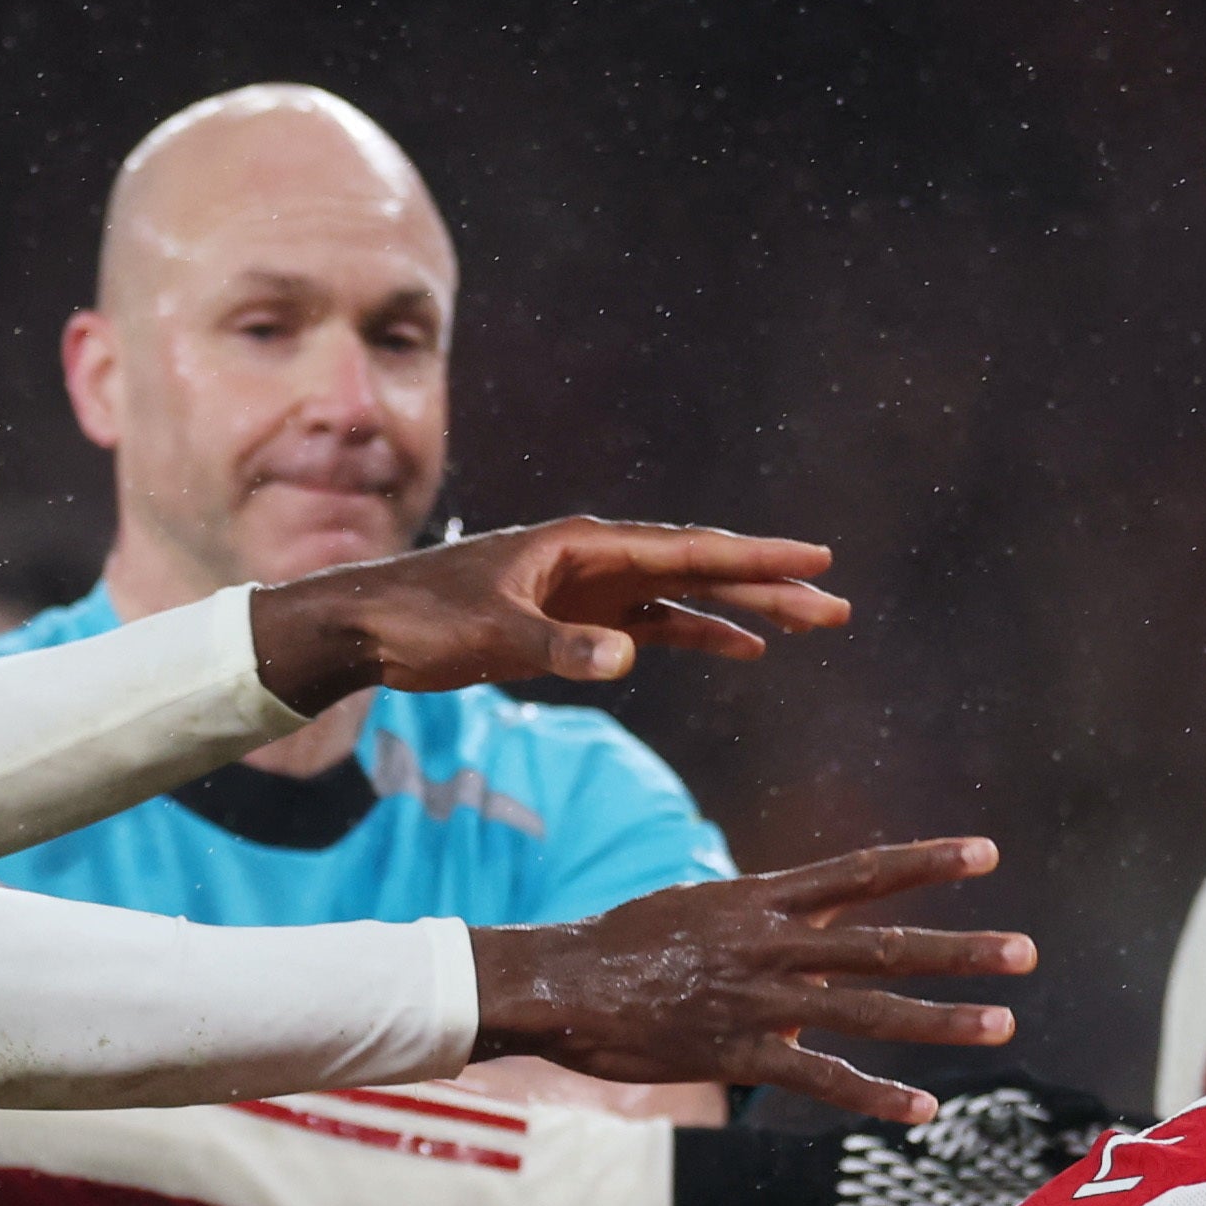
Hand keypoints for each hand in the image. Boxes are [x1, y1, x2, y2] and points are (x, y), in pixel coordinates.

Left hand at [247, 519, 849, 707]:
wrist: (368, 628)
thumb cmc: (421, 619)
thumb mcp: (489, 635)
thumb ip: (560, 649)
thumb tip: (627, 659)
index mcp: (583, 546)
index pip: (687, 550)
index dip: (754, 557)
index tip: (815, 559)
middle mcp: (597, 560)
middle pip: (701, 571)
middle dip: (770, 586)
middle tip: (837, 604)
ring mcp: (591, 591)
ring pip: (687, 598)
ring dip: (747, 611)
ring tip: (813, 624)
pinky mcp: (577, 623)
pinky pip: (657, 626)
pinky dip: (700, 635)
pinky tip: (745, 648)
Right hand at [469, 841, 1027, 1125]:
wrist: (558, 982)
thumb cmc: (621, 945)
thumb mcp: (698, 909)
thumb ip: (761, 925)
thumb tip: (805, 945)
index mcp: (762, 900)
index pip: (859, 872)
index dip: (925, 862)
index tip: (985, 854)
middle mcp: (771, 942)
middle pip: (884, 942)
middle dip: (959, 949)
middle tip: (1025, 952)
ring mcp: (759, 998)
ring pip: (867, 1008)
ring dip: (940, 1019)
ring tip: (1001, 1023)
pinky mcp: (739, 1052)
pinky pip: (821, 1078)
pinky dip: (875, 1095)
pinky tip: (922, 1111)